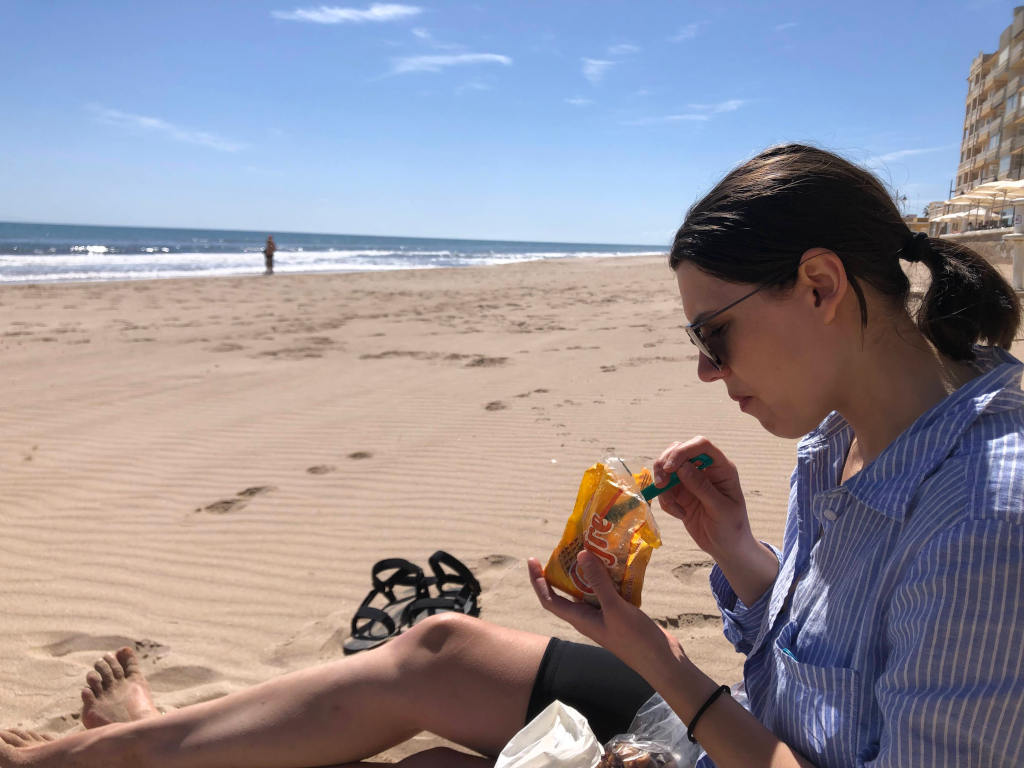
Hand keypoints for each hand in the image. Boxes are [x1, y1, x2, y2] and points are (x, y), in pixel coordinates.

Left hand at [528, 552, 682, 679]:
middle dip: (564, 569)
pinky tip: (617, 563)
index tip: (532, 560)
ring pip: (589, 589)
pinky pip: (608, 591)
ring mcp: (604, 615)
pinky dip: (608, 576)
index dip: (537, 581)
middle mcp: (588, 617)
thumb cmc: (635, 640)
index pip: (549, 599)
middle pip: (567, 591)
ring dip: (588, 570)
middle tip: (567, 546)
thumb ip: (598, 582)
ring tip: (592, 548)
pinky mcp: (620, 613)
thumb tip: (580, 555)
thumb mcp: (615, 608)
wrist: (661, 661)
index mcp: (580, 619)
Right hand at [652, 436, 754, 561]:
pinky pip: (664, 489)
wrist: (726, 548)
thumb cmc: (731, 528)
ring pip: (667, 467)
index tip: (670, 468)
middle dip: (665, 465)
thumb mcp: (720, 509)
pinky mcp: (680, 493)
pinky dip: (666, 501)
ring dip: (662, 484)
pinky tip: (680, 514)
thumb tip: (682, 467)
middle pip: (679, 450)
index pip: (701, 445)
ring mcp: (691, 480)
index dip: (683, 451)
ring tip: (672, 505)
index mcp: (721, 468)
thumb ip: (702, 487)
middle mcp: (705, 469)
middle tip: (660, 485)